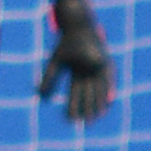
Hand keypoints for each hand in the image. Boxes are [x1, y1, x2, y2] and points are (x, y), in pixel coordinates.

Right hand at [35, 0, 114, 123]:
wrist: (77, 26)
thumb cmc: (66, 43)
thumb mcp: (56, 64)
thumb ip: (49, 81)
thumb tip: (40, 98)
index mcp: (77, 73)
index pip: (75, 94)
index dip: (73, 106)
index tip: (70, 120)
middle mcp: (89, 73)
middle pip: (88, 95)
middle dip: (87, 109)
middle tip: (87, 124)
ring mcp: (98, 68)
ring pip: (99, 90)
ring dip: (99, 104)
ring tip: (98, 117)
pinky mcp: (105, 62)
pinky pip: (109, 78)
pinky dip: (109, 88)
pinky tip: (110, 99)